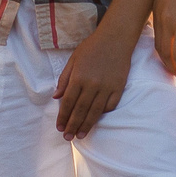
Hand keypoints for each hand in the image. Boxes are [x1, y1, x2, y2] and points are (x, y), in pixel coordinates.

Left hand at [53, 23, 136, 137]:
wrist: (116, 38)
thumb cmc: (92, 47)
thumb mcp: (73, 59)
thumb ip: (64, 79)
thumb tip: (56, 97)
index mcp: (78, 77)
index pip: (68, 102)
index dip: (63, 117)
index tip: (59, 127)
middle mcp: (92, 84)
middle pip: (80, 110)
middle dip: (72, 125)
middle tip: (67, 138)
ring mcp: (107, 87)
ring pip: (95, 111)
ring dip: (86, 125)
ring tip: (80, 135)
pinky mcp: (118, 87)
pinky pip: (110, 105)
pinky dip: (103, 113)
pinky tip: (96, 119)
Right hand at [152, 0, 175, 79]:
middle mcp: (167, 22)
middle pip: (165, 54)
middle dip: (172, 68)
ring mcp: (158, 15)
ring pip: (158, 45)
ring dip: (165, 59)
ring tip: (174, 66)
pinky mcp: (154, 9)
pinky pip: (156, 34)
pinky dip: (161, 46)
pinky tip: (168, 48)